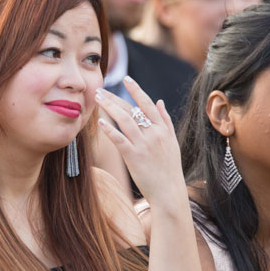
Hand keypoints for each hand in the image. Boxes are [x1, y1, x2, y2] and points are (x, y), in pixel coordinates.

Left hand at [94, 78, 185, 212]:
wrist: (169, 191)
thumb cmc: (170, 168)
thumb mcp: (172, 142)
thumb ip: (166, 121)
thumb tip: (159, 101)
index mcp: (162, 128)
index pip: (147, 103)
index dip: (136, 90)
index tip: (126, 79)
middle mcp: (153, 133)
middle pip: (132, 109)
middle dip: (114, 97)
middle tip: (99, 89)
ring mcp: (143, 144)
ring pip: (124, 120)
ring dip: (109, 107)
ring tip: (97, 99)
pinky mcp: (134, 156)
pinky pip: (119, 139)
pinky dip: (109, 129)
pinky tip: (99, 121)